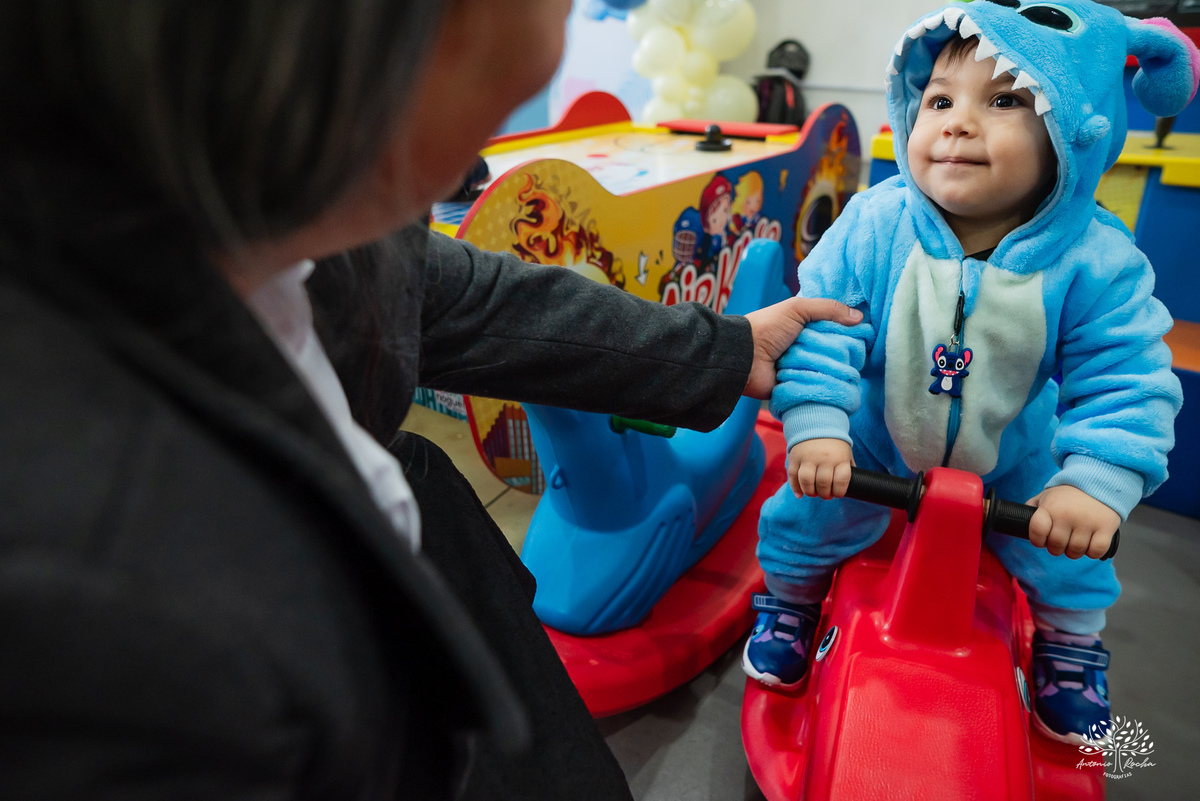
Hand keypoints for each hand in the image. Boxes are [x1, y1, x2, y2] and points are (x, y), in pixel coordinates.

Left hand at [742, 297, 862, 398]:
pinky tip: (835, 382)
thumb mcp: (797, 309)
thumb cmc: (767, 328)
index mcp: (805, 326)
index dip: (848, 331)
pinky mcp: (800, 385)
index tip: (865, 335)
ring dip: (834, 368)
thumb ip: (828, 308)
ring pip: (830, 369)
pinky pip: (819, 386)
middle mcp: (807, 346)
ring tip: (842, 367)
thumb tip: (860, 317)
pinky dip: (825, 383)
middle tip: (855, 354)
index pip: (835, 329)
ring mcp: (804, 366)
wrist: (743, 359)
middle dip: (843, 352)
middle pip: (836, 350)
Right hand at [789, 438, 854, 499]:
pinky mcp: (795, 457)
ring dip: (810, 492)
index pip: (841, 481)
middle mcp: (824, 458)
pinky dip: (795, 488)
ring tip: (813, 493)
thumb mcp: (845, 452)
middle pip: (823, 484)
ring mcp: (808, 457)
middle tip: (825, 495)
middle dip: (824, 494)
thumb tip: (853, 485)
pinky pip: (793, 476)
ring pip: (807, 481)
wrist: (816, 422)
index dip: (839, 492)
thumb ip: (847, 468)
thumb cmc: (834, 442)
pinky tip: (800, 494)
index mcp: (839, 458)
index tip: (837, 494)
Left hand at [1026, 485, 1119, 558]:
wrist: (1100, 482)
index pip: (1037, 531)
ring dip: (1074, 551)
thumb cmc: (1069, 493)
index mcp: (1050, 507)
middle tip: (1061, 542)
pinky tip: (1090, 543)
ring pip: (1075, 551)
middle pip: (1056, 546)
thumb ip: (1033, 508)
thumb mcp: (1047, 495)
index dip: (1037, 540)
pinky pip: (1095, 551)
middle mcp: (1067, 515)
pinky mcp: (1106, 527)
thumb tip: (1021, 521)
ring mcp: (1087, 522)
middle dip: (1056, 548)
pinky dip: (1092, 552)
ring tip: (1075, 542)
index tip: (1042, 540)